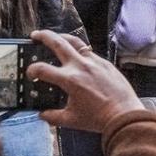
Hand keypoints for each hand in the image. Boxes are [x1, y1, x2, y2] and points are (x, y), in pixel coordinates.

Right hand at [28, 31, 143, 132]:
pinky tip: (76, 55)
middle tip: (35, 35)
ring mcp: (94, 62)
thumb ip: (53, 117)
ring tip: (54, 37)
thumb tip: (42, 115)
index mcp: (69, 80)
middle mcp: (80, 66)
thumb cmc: (98, 119)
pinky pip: (89, 52)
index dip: (32, 70)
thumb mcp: (71, 120)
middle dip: (44, 36)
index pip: (43, 69)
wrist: (124, 115)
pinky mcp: (105, 63)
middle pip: (57, 42)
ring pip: (75, 41)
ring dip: (62, 37)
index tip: (30, 74)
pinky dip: (79, 51)